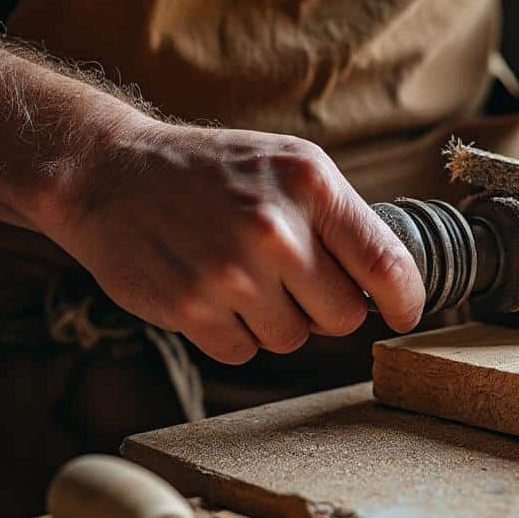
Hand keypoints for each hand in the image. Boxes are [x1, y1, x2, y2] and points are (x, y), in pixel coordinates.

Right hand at [36, 118, 424, 363]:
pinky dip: (235, 333)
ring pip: (293, 340)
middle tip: (295, 282)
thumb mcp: (287, 165)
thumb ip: (341, 219)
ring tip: (244, 278)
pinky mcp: (190, 308)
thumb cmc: (213, 171)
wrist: (111, 172)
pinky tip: (213, 293)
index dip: (407, 301)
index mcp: (310, 184)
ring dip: (277, 321)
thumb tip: (394, 284)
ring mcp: (230, 272)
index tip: (404, 312)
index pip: (387, 265)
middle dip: (327, 309)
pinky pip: (244, 352)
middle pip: (344, 316)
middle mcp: (275, 229)